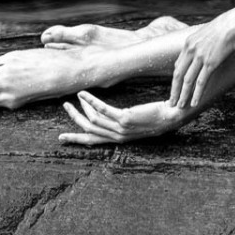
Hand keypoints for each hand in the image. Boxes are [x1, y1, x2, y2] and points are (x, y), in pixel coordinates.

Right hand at [59, 91, 190, 144]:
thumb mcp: (136, 122)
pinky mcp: (125, 118)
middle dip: (75, 119)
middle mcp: (118, 136)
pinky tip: (84, 93)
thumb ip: (121, 120)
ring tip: (74, 98)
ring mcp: (121, 128)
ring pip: (92, 119)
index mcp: (119, 138)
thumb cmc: (157, 117)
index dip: (76, 139)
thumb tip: (111, 114)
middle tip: (65, 107)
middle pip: (89, 129)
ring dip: (82, 107)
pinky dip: (91, 101)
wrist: (172, 116)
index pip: (93, 140)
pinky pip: (102, 109)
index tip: (61, 137)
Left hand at [169, 6, 234, 109]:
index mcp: (189, 42)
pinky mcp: (211, 63)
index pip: (178, 65)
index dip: (176, 78)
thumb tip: (204, 48)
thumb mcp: (208, 33)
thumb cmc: (226, 26)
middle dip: (174, 90)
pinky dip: (197, 94)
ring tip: (180, 106)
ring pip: (187, 81)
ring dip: (183, 95)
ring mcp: (200, 57)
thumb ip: (202, 42)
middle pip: (178, 75)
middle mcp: (191, 50)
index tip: (176, 88)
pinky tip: (194, 103)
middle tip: (172, 102)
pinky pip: (201, 82)